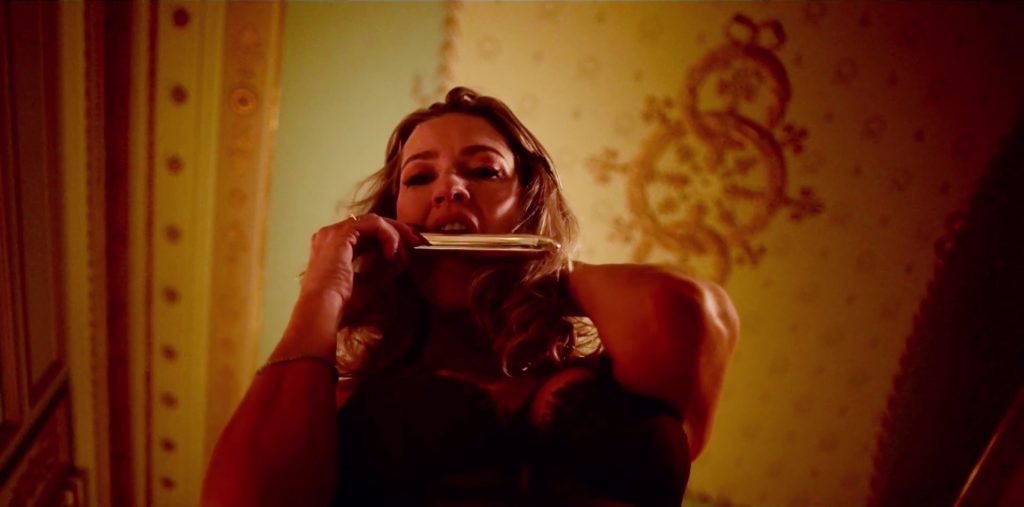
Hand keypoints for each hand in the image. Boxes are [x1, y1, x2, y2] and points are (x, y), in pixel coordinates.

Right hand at [300, 213, 422, 326]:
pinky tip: (393, 251)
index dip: (389, 238)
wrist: (322, 313)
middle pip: (370, 224)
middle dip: (397, 231)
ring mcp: (333, 233)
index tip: (409, 248)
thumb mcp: (370, 284)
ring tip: (410, 246)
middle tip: (418, 242)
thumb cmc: (340, 306)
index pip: (365, 235)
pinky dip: (388, 235)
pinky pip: (374, 224)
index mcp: (331, 249)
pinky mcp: (341, 234)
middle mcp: (330, 237)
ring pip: (374, 221)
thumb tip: (404, 256)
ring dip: (396, 232)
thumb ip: (385, 269)